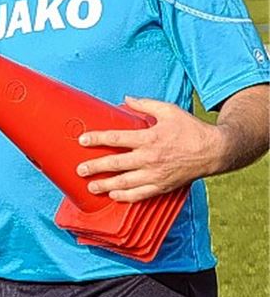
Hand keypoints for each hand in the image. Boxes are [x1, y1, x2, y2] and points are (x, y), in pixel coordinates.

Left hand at [76, 96, 219, 201]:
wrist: (215, 151)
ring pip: (125, 183)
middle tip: (80, 170)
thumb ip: (145, 104)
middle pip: (116, 164)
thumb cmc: (191, 129)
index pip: (116, 139)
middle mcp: (150, 158)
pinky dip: (126, 197)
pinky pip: (141, 195)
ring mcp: (156, 174)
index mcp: (149, 138)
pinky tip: (114, 196)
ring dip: (106, 186)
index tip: (82, 140)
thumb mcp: (168, 110)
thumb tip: (126, 98)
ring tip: (91, 187)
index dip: (97, 139)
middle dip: (95, 167)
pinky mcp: (163, 186)